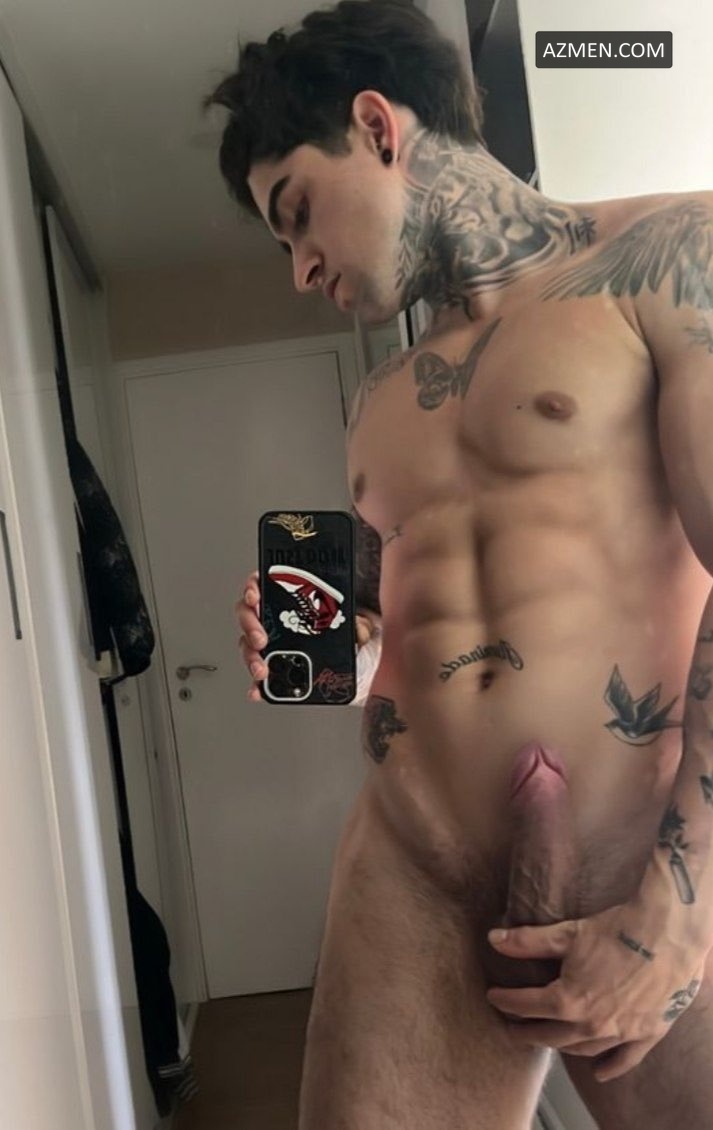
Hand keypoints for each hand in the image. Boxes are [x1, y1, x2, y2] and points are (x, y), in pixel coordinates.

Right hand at [235, 570, 378, 701]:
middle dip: (251, 626)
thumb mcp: (355, 623)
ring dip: (251, 657)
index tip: (256, 596)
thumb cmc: (349, 635)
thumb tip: (359, 629)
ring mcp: (272, 642)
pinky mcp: (273, 667)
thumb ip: (357, 624)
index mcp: (291, 598)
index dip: (253, 587)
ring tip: (262, 669)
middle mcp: (276, 618)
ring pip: (248, 645)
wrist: (358, 665)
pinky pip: (258, 676)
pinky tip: (258, 691)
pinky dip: (256, 686)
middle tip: (262, 638)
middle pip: (249, 615)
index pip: (262, 583)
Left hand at [485, 901, 705, 1081]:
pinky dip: (610, 1067)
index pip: (526, 1006)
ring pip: (582, 1049)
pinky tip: (598, 1073)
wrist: (668, 934)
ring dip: (562, 1046)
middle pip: (550, 1035)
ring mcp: (620, 1033)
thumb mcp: (567, 933)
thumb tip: (493, 940)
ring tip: (549, 1040)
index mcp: (568, 1001)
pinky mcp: (646, 1034)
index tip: (494, 997)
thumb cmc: (616, 930)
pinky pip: (624, 1060)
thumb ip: (528, 942)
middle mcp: (591, 1025)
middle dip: (527, 1031)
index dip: (506, 1001)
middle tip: (512, 1029)